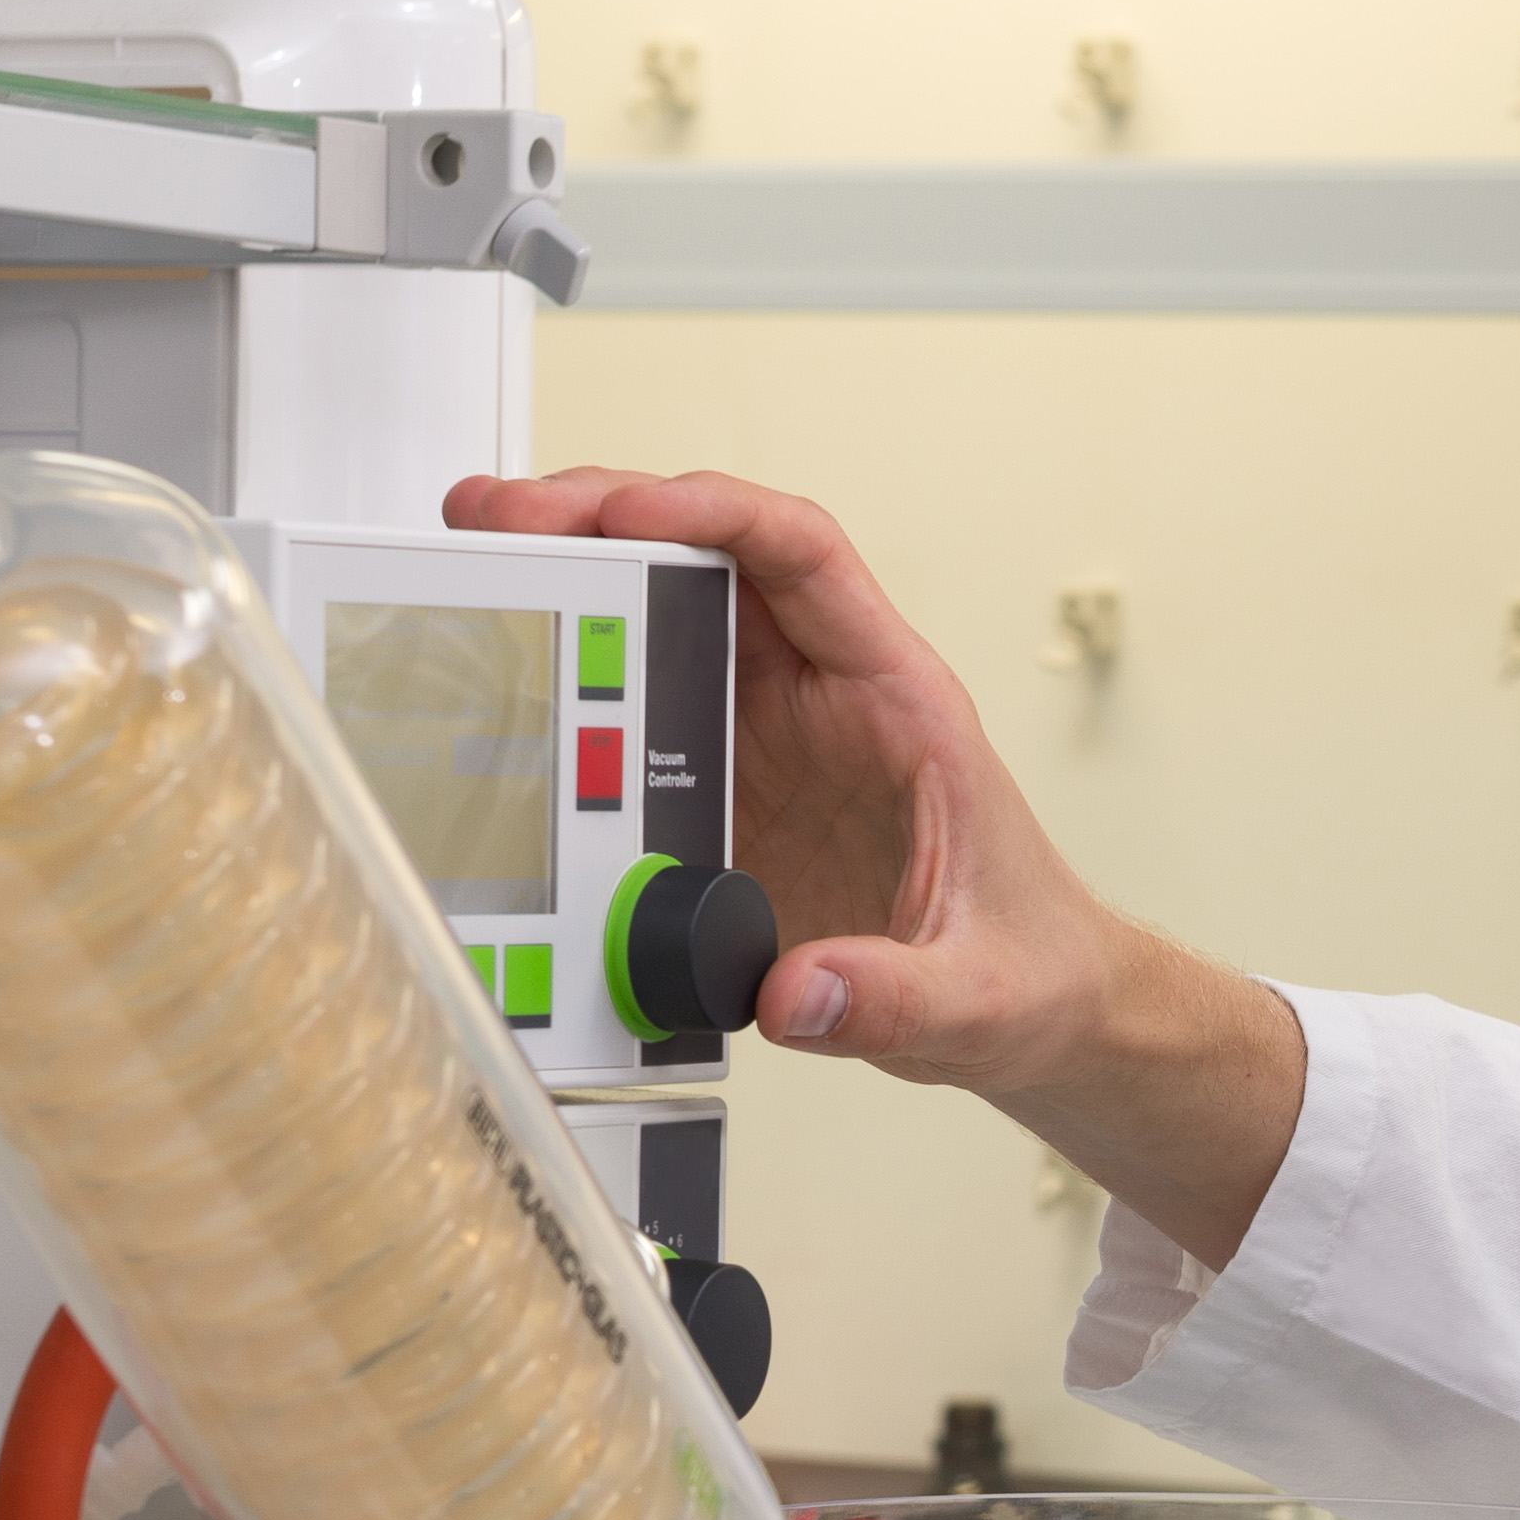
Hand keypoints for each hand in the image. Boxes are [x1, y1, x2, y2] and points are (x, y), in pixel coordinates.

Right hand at [444, 467, 1305, 1261]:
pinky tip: (511, 689)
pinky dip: (576, 697)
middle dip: (600, 522)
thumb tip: (794, 995)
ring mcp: (773, 740)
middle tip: (501, 519)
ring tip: (481, 570)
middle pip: (709, 562)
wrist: (1038, 1006)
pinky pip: (643, 719)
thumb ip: (893, 998)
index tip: (621, 512)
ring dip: (576, 591)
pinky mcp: (733, 795)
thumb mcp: (978, 996)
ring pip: (666, 625)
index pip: (803, 556)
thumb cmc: (1032, 965)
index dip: (709, 513)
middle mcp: (828, 698)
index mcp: (899, 699)